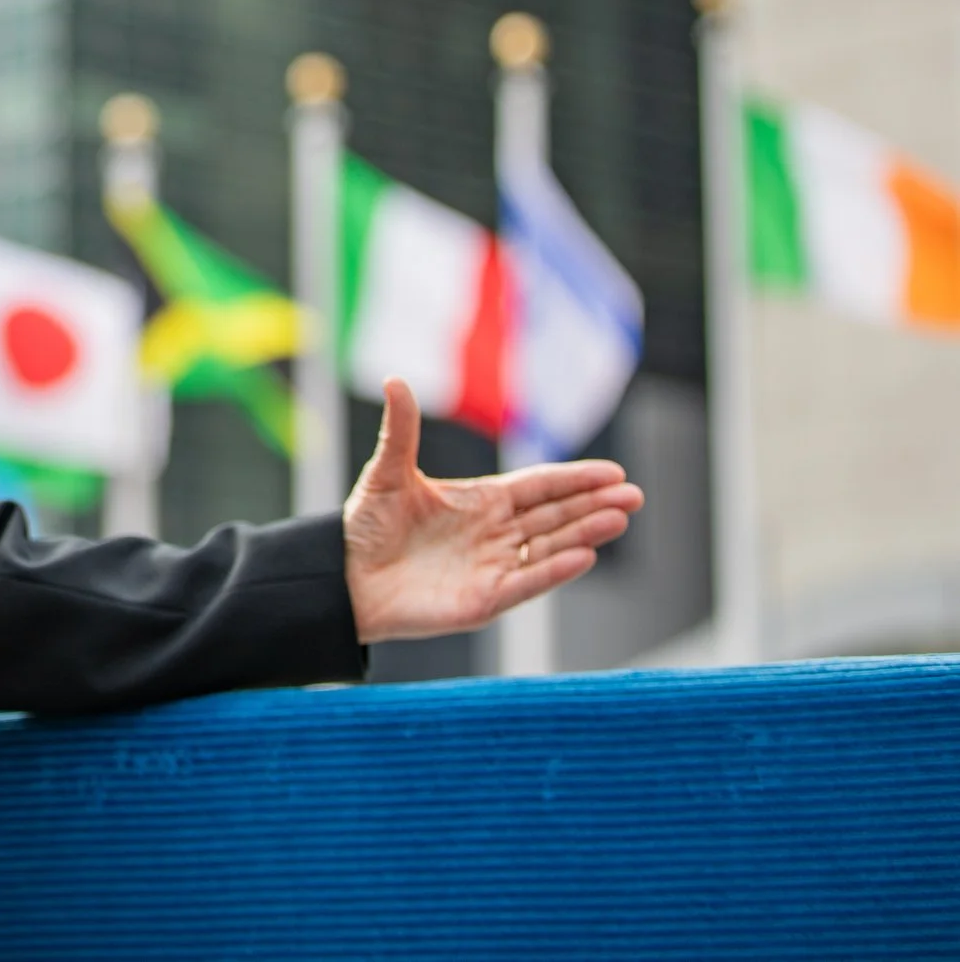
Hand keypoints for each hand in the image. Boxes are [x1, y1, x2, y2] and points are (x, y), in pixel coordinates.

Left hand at [342, 381, 641, 646]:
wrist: (345, 578)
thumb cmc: (367, 526)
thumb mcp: (386, 473)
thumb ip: (401, 431)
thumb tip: (393, 380)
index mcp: (480, 502)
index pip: (539, 486)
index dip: (575, 479)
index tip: (613, 472)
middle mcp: (495, 533)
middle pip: (555, 515)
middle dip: (594, 504)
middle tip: (635, 494)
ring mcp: (493, 566)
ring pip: (550, 546)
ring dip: (585, 533)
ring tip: (620, 518)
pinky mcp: (484, 599)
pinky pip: (527, 582)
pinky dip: (555, 570)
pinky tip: (584, 555)